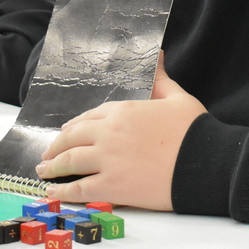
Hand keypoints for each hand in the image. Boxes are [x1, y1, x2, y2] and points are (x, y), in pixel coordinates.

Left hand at [35, 52, 206, 209]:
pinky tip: (54, 192)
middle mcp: (109, 134)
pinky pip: (80, 189)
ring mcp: (108, 160)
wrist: (205, 163)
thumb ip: (160, 79)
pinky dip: (64, 191)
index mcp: (124, 111)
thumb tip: (157, 56)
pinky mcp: (113, 186)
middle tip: (48, 153)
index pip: (89, 117)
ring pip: (70, 162)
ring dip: (53, 166)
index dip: (75, 126)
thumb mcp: (177, 97)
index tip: (67, 132)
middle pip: (73, 138)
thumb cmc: (194, 131)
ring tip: (43, 170)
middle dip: (56, 146)